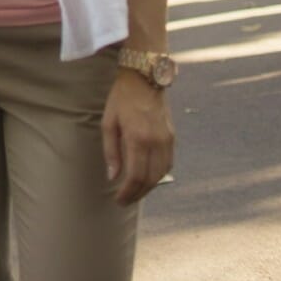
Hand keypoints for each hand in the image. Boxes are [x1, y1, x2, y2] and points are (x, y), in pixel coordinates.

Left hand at [102, 69, 173, 204]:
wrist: (145, 79)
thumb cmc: (121, 99)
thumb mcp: (108, 122)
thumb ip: (111, 151)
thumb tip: (113, 176)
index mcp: (138, 139)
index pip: (136, 176)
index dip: (127, 192)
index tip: (118, 200)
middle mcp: (156, 142)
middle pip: (150, 179)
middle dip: (137, 194)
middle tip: (125, 201)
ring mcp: (167, 140)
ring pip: (162, 174)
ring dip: (149, 188)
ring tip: (135, 193)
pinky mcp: (172, 137)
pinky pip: (168, 164)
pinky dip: (158, 175)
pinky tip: (147, 179)